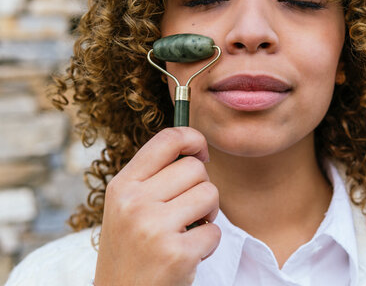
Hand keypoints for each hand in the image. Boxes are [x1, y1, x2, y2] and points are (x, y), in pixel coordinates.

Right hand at [93, 127, 220, 285]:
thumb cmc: (132, 250)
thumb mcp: (127, 207)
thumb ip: (154, 178)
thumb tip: (195, 150)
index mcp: (122, 185)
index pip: (167, 139)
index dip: (193, 139)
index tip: (201, 153)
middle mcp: (134, 202)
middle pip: (196, 168)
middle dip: (202, 188)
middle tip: (190, 211)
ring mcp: (154, 228)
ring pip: (210, 194)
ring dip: (209, 215)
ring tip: (189, 231)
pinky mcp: (176, 254)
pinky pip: (214, 232)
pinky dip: (208, 244)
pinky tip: (187, 255)